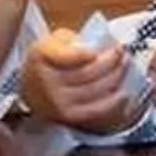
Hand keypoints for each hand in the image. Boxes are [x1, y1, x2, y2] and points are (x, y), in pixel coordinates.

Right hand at [21, 26, 147, 132]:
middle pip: (88, 72)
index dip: (87, 54)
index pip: (67, 56)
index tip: (106, 45)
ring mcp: (57, 101)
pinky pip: (96, 109)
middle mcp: (47, 81)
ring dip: (116, 77)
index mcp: (41, 56)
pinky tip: (123, 92)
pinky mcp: (68, 115)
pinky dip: (113, 101)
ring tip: (125, 65)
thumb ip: (72, 40)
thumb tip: (99, 47)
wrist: (30, 89)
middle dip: (112, 61)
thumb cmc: (48, 61)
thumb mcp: (53, 41)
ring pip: (96, 89)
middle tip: (122, 51)